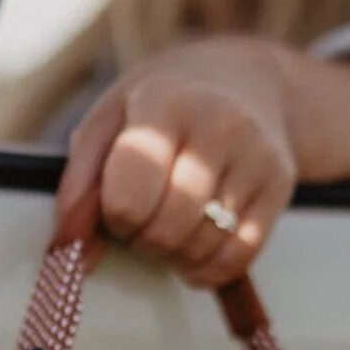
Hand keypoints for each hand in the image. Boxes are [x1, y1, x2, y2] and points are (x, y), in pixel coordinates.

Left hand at [54, 37, 297, 287]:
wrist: (242, 80)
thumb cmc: (160, 105)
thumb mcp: (107, 122)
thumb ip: (80, 186)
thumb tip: (68, 253)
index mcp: (165, 104)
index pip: (128, 199)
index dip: (113, 219)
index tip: (115, 207)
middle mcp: (219, 126)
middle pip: (167, 228)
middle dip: (143, 240)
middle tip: (140, 223)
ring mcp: (256, 156)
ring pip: (204, 247)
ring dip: (175, 255)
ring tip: (169, 228)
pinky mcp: (281, 185)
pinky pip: (241, 255)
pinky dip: (209, 269)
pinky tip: (196, 250)